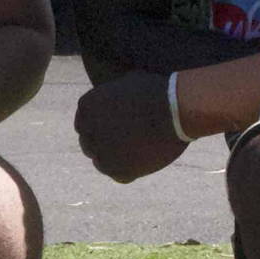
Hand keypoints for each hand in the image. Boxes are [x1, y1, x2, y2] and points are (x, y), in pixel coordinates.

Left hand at [75, 70, 190, 184]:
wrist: (176, 108)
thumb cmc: (157, 91)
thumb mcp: (127, 82)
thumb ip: (113, 94)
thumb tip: (116, 96)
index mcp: (87, 107)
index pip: (83, 123)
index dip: (98, 128)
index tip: (112, 130)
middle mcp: (88, 131)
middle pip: (89, 144)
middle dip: (103, 144)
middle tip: (123, 144)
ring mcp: (102, 153)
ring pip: (102, 163)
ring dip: (115, 160)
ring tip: (136, 153)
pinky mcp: (119, 170)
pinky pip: (120, 175)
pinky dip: (130, 171)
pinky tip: (144, 161)